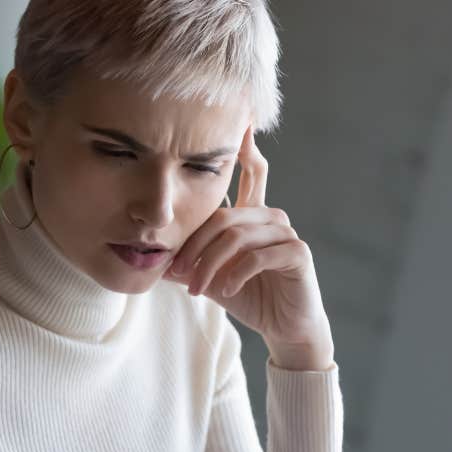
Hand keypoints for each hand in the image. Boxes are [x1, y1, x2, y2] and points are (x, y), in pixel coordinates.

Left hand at [163, 124, 333, 370]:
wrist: (284, 328)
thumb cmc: (249, 298)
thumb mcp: (211, 276)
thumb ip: (189, 262)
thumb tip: (154, 257)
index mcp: (253, 214)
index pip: (250, 172)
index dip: (245, 147)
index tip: (240, 123)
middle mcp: (271, 216)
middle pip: (223, 215)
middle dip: (194, 245)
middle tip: (177, 273)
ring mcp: (286, 233)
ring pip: (237, 236)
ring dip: (209, 265)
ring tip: (196, 289)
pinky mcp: (297, 254)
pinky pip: (257, 256)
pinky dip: (234, 275)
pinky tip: (224, 292)